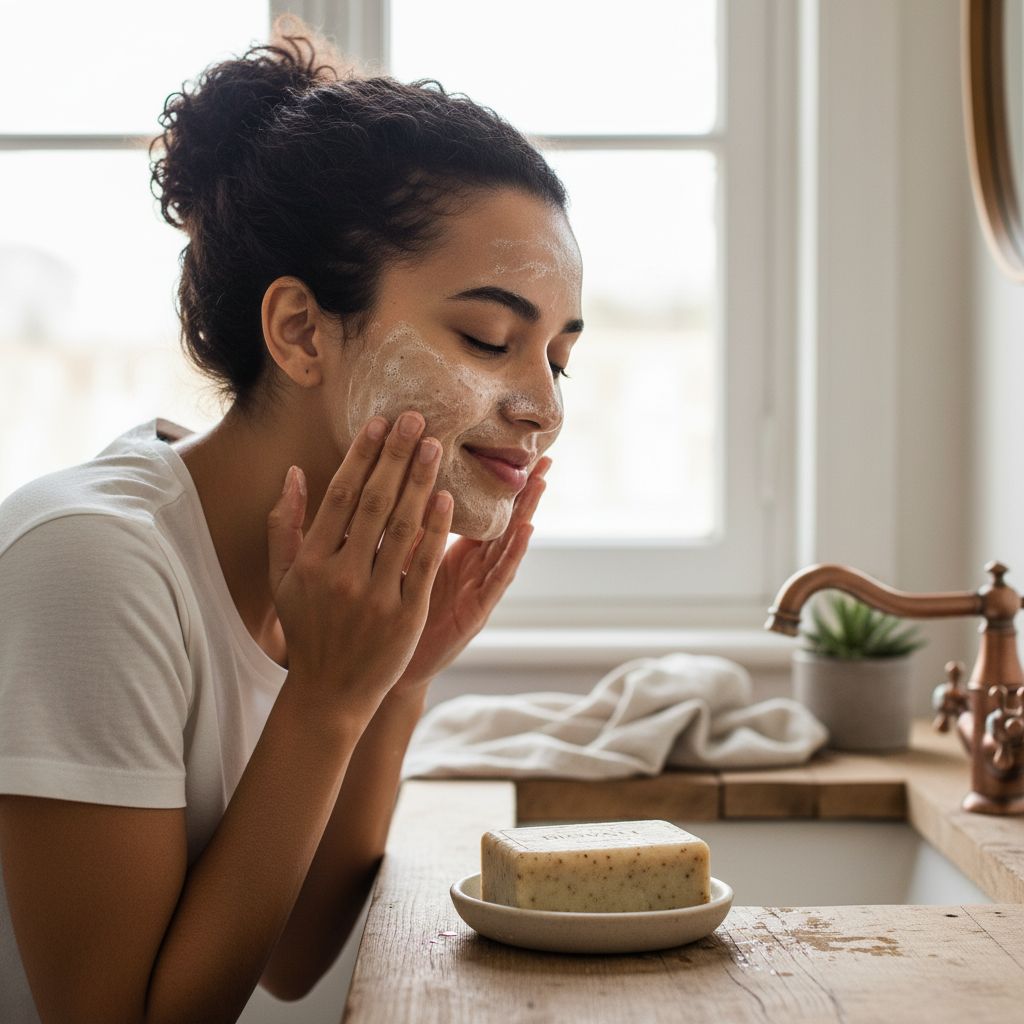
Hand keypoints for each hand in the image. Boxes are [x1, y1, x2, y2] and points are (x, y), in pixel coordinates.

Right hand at [265, 413, 453, 725]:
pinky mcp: (405, 615)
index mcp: (310, 561)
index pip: (340, 495)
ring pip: (402, 527)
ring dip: (420, 482)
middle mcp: (340, 574)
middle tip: (415, 418)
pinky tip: (446, 498)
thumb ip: (284, 525)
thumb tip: (295, 473)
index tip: (378, 423)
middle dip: (395, 456)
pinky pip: (423, 563)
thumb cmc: (307, 629)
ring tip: (434, 446)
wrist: (330, 692)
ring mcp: (374, 596)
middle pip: (374, 502)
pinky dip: (435, 529)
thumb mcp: (282, 579)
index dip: (361, 456)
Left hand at [392, 455, 550, 691]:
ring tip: (541, 482)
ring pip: (506, 544)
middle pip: (502, 522)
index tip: (511, 449)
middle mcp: (471, 569)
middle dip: (523, 490)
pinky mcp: (476, 612)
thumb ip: (403, 529)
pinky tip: (526, 529)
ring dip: (525, 511)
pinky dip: (513, 553)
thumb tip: (393, 482)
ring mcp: (477, 589)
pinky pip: (497, 579)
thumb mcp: (395, 562)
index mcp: (452, 553)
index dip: (496, 482)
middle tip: (543, 456)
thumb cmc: (388, 615)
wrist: (381, 668)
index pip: (481, 511)